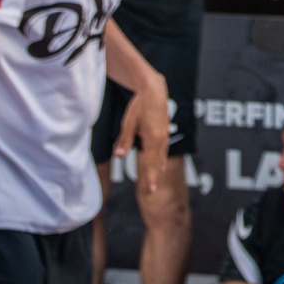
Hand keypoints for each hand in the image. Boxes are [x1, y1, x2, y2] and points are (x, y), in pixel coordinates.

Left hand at [115, 76, 171, 198]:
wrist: (154, 90)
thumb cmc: (140, 105)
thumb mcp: (129, 122)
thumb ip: (124, 140)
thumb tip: (119, 155)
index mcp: (153, 139)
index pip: (149, 164)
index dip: (148, 178)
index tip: (149, 191)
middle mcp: (161, 140)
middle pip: (156, 163)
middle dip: (153, 178)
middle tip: (151, 192)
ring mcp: (164, 136)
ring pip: (161, 158)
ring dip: (157, 170)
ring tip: (155, 181)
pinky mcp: (164, 132)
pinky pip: (163, 151)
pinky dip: (161, 160)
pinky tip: (161, 164)